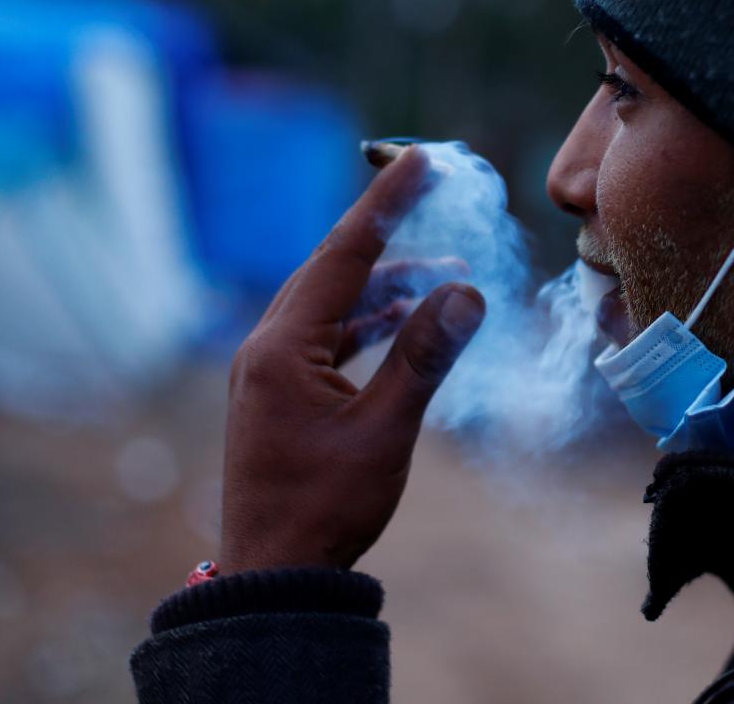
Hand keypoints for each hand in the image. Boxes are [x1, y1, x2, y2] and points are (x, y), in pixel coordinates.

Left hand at [220, 146, 484, 573]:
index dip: (386, 205)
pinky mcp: (280, 393)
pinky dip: (368, 322)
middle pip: (331, 270)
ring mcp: (269, 371)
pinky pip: (327, 337)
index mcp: (282, 348)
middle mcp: (266, 348)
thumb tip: (467, 292)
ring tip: (445, 273)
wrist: (274, 574)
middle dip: (386, 232)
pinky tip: (405, 319)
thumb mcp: (385, 429)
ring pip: (331, 304)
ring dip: (384, 285)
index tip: (420, 160)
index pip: (343, 256)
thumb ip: (425, 356)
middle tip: (430, 192)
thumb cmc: (326, 508)